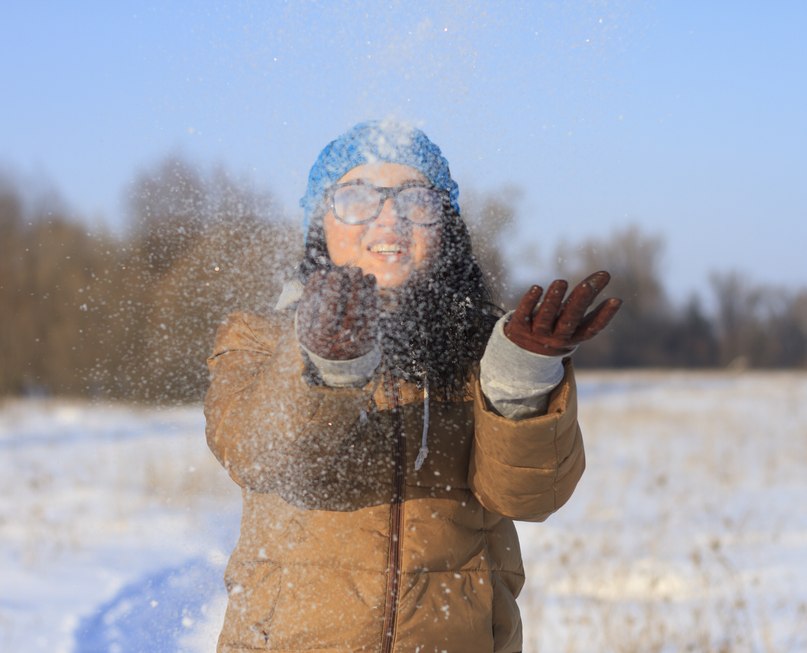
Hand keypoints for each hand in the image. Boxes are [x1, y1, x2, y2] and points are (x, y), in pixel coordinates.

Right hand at [296, 267, 378, 359]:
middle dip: (351, 290)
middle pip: (350, 314)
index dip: (329, 293)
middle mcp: (340, 342)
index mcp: (320, 338)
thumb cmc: (317, 331)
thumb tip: (318, 274)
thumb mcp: (306, 320)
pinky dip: (372, 295)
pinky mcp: (368, 338)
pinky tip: (370, 280)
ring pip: (362, 313)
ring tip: (358, 271)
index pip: (327, 314)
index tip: (330, 273)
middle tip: (351, 269)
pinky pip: (373, 315)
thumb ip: (309, 299)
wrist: (335, 360)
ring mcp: (356, 341)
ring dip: (362, 290)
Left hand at [504, 270, 621, 355]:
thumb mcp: (572, 317)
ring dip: (553, 300)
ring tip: (561, 282)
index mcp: (574, 336)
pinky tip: (537, 288)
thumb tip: (605, 273)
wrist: (522, 351)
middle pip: (569, 321)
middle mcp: (557, 337)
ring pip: (546, 318)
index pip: (591, 328)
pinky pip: (524, 314)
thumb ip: (587, 298)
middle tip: (587, 285)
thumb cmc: (555, 327)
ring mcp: (537, 333)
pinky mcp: (519, 327)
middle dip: (578, 303)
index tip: (616, 300)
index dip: (604, 316)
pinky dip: (530, 302)